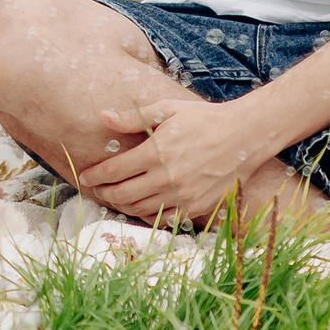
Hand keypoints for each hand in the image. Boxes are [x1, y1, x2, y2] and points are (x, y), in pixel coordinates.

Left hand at [75, 97, 283, 225]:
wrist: (245, 136)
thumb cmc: (204, 119)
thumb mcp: (168, 110)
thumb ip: (133, 117)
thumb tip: (103, 116)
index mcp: (156, 152)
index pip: (114, 170)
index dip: (95, 175)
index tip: (85, 176)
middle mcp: (167, 177)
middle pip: (123, 194)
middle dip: (104, 193)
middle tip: (97, 189)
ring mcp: (182, 195)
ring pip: (140, 208)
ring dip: (122, 205)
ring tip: (114, 198)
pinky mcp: (196, 207)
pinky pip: (164, 219)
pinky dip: (147, 215)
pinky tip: (141, 207)